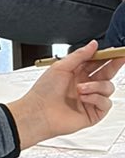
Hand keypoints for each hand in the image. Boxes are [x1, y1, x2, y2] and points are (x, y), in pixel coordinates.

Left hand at [5, 40, 124, 149]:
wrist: (41, 112)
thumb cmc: (45, 90)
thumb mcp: (61, 66)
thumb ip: (80, 55)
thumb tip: (93, 44)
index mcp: (77, 72)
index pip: (96, 62)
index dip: (105, 56)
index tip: (115, 51)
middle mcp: (86, 84)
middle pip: (106, 73)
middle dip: (114, 65)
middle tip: (120, 59)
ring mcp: (91, 99)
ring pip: (108, 87)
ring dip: (96, 86)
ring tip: (81, 89)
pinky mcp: (94, 113)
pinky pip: (106, 102)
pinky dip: (96, 98)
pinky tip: (84, 99)